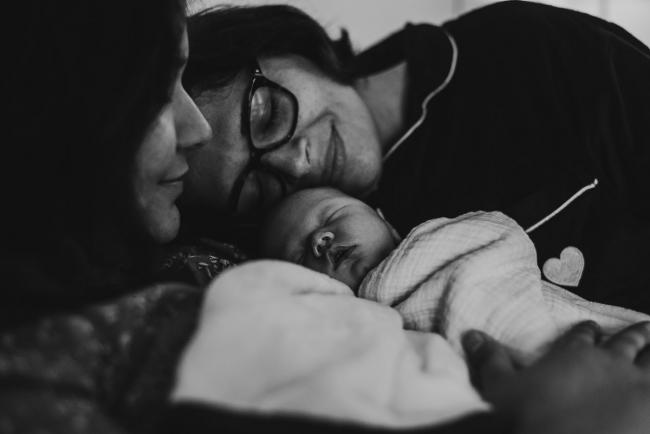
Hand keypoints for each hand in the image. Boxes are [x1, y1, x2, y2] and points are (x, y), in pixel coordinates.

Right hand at [462, 321, 649, 433]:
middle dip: (635, 335)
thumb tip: (471, 334)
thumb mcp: (499, 386)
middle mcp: (607, 363)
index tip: (591, 327)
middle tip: (644, 328)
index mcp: (573, 354)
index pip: (583, 336)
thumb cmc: (526, 418)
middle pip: (626, 342)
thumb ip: (490, 358)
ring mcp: (635, 386)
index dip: (587, 331)